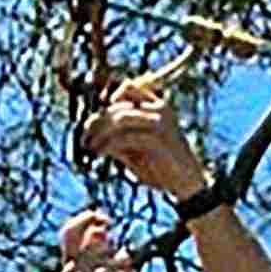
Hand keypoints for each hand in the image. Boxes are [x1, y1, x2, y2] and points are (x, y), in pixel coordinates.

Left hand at [79, 76, 211, 201]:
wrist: (186, 184)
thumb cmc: (160, 167)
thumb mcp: (135, 147)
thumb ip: (117, 135)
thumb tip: (90, 127)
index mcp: (157, 105)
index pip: (128, 87)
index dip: (107, 99)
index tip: (93, 120)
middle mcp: (160, 108)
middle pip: (118, 106)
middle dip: (97, 121)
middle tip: (84, 137)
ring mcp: (160, 122)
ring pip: (120, 118)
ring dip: (100, 133)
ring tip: (89, 146)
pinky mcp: (158, 139)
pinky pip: (125, 137)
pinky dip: (107, 145)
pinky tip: (99, 154)